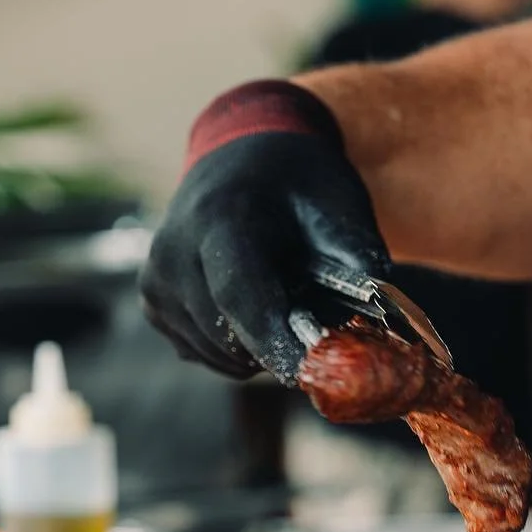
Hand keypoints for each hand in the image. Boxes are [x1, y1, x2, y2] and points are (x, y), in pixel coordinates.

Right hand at [138, 80, 391, 383]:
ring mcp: (156, 281)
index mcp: (219, 218)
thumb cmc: (300, 184)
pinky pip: (205, 353)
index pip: (241, 296)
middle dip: (281, 347)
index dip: (275, 343)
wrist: (242, 155)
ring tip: (281, 299)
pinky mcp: (152, 303)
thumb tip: (380, 334)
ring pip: (221, 355)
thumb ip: (359, 269)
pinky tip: (252, 302)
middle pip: (231, 336)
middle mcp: (174, 251)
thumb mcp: (340, 210)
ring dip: (260, 347)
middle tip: (318, 325)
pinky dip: (237, 344)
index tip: (310, 375)